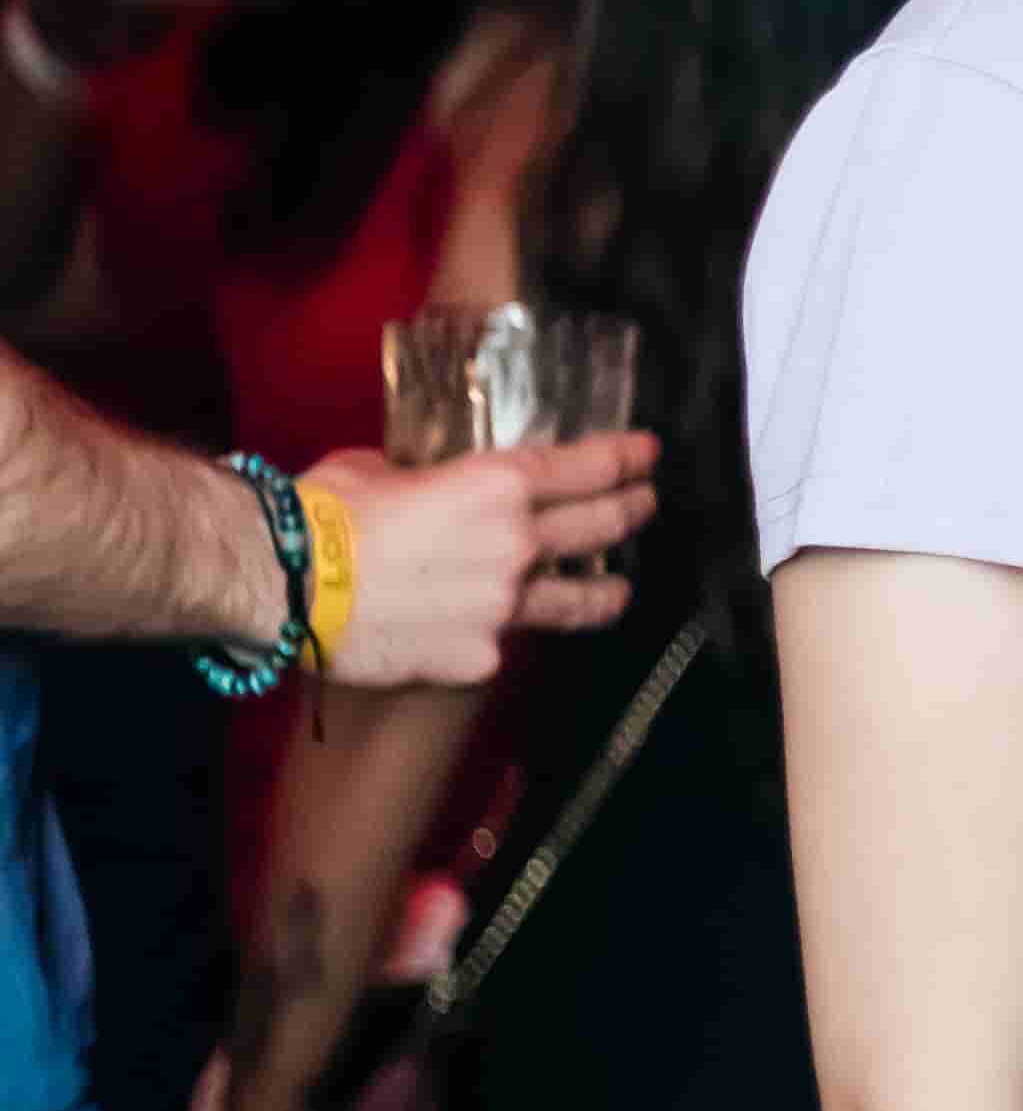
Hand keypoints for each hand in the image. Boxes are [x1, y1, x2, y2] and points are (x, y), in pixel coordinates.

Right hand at [318, 429, 659, 686]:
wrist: (289, 580)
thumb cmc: (324, 514)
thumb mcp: (385, 468)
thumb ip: (430, 477)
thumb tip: (430, 487)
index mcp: (498, 485)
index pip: (588, 467)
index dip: (625, 458)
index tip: (645, 454)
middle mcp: (516, 544)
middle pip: (601, 527)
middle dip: (631, 510)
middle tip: (644, 504)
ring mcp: (504, 606)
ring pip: (578, 600)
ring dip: (606, 590)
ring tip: (619, 590)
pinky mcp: (478, 656)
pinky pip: (501, 643)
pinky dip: (499, 635)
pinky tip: (493, 633)